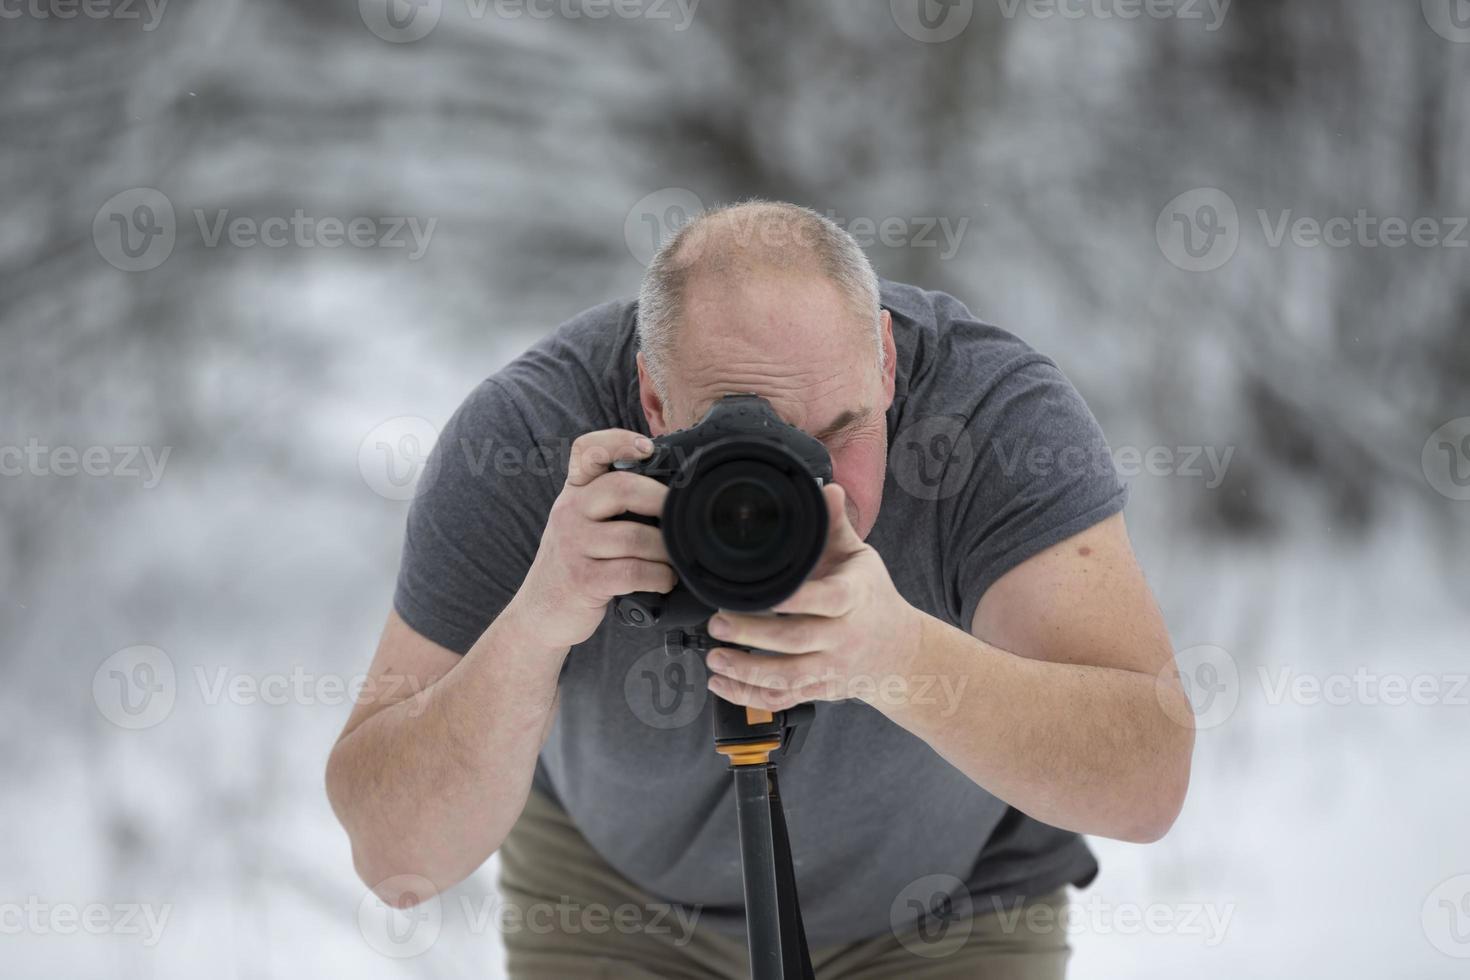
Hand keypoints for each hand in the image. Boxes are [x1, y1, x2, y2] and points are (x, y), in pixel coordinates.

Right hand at [505, 428, 675, 650]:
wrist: (540, 612)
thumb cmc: (574, 564)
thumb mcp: (581, 524)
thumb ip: (611, 503)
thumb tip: (670, 493)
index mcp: (574, 493)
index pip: (586, 451)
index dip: (617, 441)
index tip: (647, 447)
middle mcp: (570, 512)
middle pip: (622, 488)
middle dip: (662, 501)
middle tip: (685, 516)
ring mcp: (573, 545)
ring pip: (634, 536)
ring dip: (666, 549)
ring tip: (678, 558)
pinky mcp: (582, 579)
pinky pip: (631, 572)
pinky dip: (658, 576)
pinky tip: (665, 580)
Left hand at [702, 483, 924, 712]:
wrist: (900, 653)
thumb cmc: (873, 599)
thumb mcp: (861, 559)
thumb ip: (836, 526)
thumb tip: (825, 489)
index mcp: (853, 599)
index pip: (826, 600)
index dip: (795, 599)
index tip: (763, 594)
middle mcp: (842, 638)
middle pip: (796, 642)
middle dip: (752, 635)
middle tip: (717, 621)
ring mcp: (830, 668)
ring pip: (787, 678)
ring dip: (745, 671)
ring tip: (714, 657)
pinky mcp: (819, 690)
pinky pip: (782, 699)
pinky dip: (749, 697)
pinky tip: (722, 683)